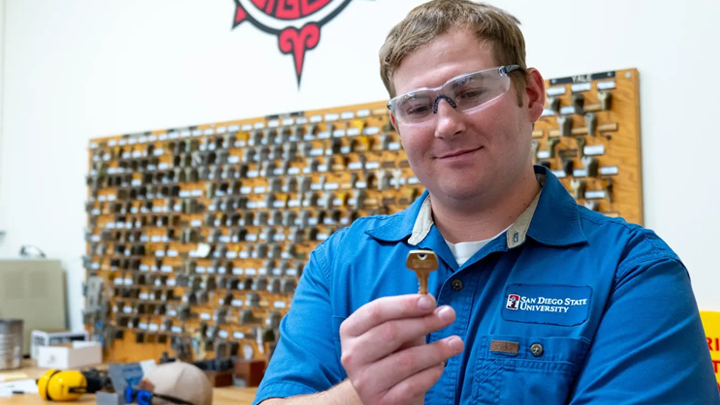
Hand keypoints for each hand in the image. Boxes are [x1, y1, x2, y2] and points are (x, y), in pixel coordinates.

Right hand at [339, 294, 463, 404]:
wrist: (384, 395)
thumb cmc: (392, 355)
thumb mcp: (396, 333)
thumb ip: (410, 318)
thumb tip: (434, 306)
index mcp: (351, 330)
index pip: (377, 311)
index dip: (406, 304)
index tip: (431, 301)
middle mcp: (351, 355)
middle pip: (391, 332)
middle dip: (424, 322)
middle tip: (449, 315)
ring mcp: (364, 381)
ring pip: (406, 361)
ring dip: (436, 350)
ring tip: (457, 343)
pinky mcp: (380, 403)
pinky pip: (413, 385)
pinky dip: (432, 373)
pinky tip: (440, 366)